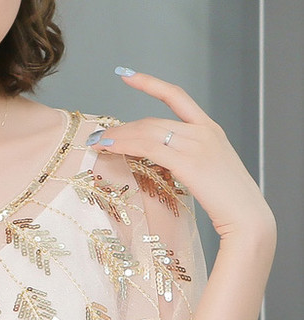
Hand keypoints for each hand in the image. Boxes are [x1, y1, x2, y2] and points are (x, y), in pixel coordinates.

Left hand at [86, 69, 275, 244]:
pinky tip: (110, 148)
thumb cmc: (226, 201)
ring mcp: (197, 145)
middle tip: (100, 137)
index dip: (150, 83)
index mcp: (209, 129)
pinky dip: (126, 146)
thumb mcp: (207, 171)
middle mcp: (203, 131)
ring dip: (119, 137)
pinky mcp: (189, 163)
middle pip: (153, 120)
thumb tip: (156, 162)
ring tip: (99, 144)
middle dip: (123, 128)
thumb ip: (185, 159)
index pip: (176, 96)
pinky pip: (149, 148)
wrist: (247, 217)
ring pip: (148, 132)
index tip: (126, 75)